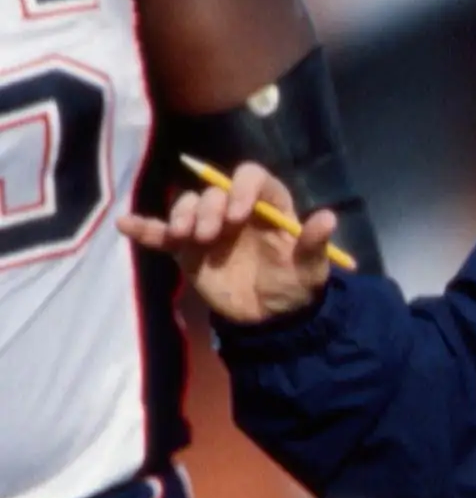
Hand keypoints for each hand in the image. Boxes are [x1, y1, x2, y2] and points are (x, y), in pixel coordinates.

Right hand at [117, 163, 334, 322]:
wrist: (271, 319)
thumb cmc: (294, 286)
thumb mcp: (311, 269)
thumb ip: (314, 243)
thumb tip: (327, 217)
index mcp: (268, 206)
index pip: (253, 179)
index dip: (243, 188)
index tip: (239, 214)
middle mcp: (236, 209)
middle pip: (215, 192)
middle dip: (209, 207)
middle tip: (209, 234)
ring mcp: (209, 228)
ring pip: (189, 206)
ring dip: (183, 215)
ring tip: (186, 236)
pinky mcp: (187, 250)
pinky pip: (162, 234)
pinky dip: (145, 228)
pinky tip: (126, 224)